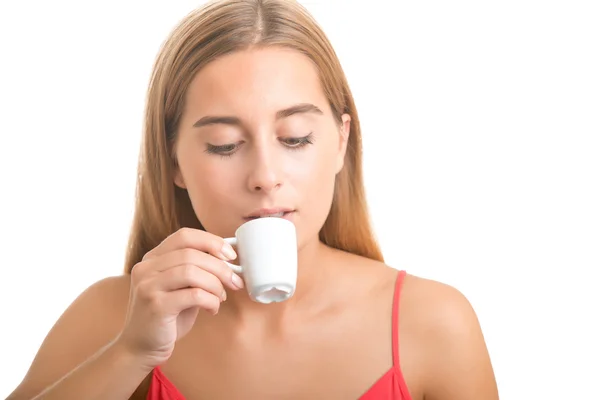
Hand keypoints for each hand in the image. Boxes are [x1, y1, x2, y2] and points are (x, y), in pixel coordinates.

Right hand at [116, 227, 243, 367]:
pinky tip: (212, 309)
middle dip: (220, 267)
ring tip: (221, 297)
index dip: (211, 241)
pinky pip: (194, 295)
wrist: (140, 348)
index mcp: (152, 258)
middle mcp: (146, 268)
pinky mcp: (156, 306)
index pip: (184, 236)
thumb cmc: (167, 316)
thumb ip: (196, 270)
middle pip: (191, 254)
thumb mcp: (180, 287)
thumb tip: (228, 259)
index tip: (231, 255)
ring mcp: (148, 286)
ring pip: (192, 272)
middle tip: (235, 281)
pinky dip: (211, 300)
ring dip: (216, 284)